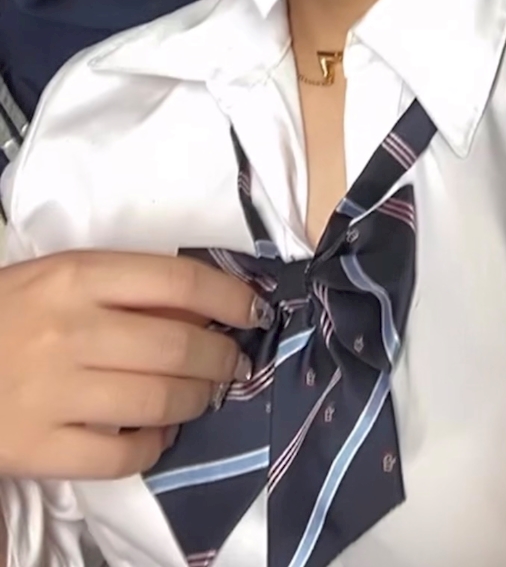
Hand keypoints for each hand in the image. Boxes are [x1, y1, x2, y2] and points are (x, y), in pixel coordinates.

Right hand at [0, 251, 270, 479]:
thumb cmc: (4, 314)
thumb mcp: (57, 278)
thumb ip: (123, 287)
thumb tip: (204, 306)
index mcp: (75, 275)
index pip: (177, 280)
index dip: (229, 295)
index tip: (255, 309)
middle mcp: (69, 331)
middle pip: (178, 345)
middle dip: (222, 356)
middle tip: (234, 362)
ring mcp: (54, 394)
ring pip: (159, 401)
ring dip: (198, 400)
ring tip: (206, 395)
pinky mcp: (39, 449)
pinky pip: (121, 455)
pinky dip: (154, 446)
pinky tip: (159, 435)